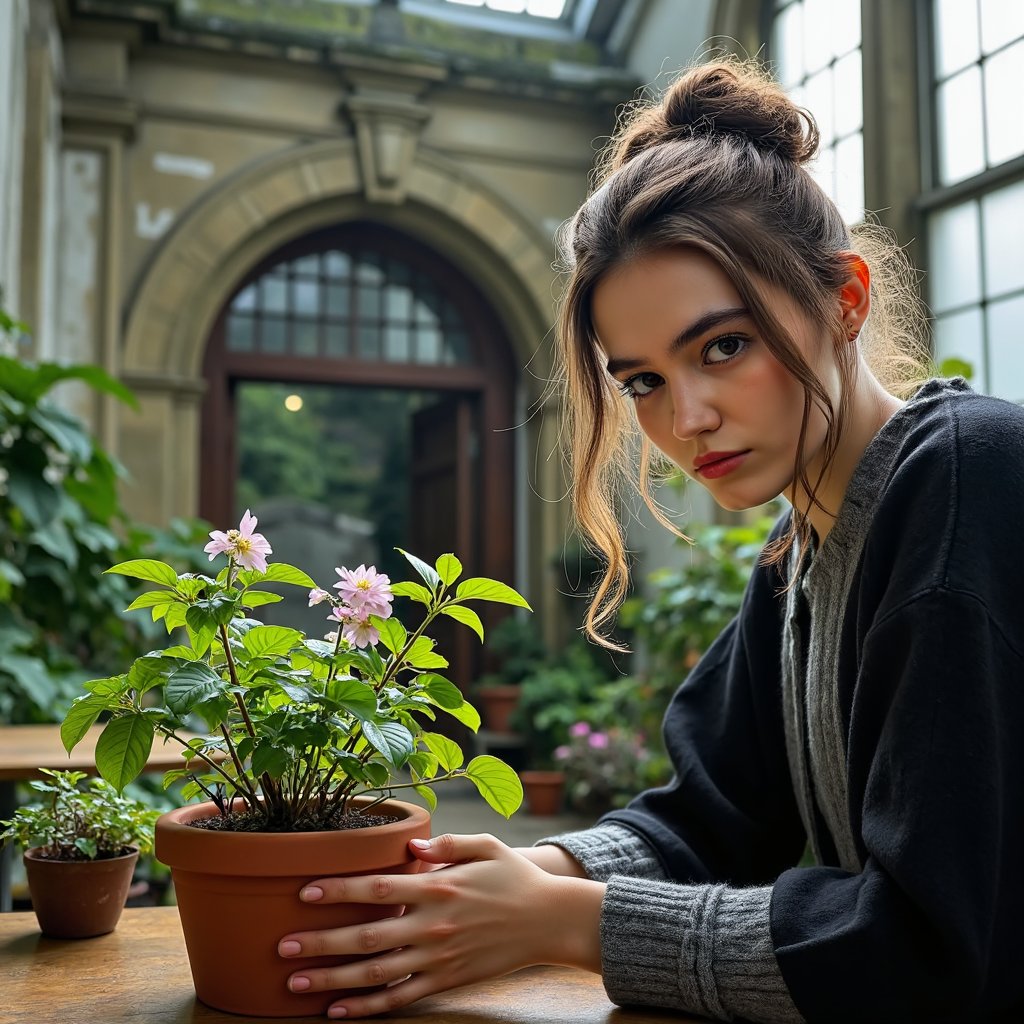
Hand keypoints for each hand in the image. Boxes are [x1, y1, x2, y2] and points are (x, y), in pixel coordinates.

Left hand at [277, 832, 604, 1018]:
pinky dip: (367, 1008)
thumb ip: (448, 843)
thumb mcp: (486, 846)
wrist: (549, 920)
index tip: (304, 892)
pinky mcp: (446, 981)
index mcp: (439, 887)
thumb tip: (412, 847)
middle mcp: (433, 925)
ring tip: (295, 983)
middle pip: (368, 936)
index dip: (339, 890)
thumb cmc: (513, 877)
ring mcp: (438, 958)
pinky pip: (400, 999)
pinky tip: (337, 1011)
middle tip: (283, 946)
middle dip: (321, 942)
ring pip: (377, 973)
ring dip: (333, 979)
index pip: (378, 888)